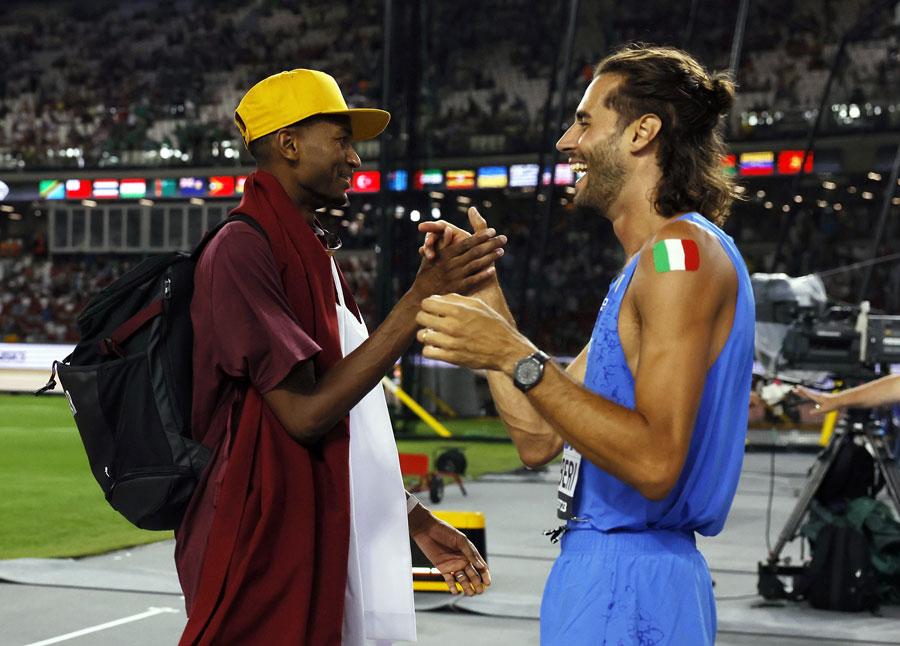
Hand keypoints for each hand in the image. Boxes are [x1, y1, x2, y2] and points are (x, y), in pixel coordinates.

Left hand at [409, 505, 490, 595]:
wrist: (426, 530)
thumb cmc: (445, 531)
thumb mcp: (460, 540)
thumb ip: (470, 552)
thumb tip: (481, 565)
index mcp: (469, 552)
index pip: (480, 565)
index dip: (485, 574)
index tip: (488, 582)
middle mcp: (462, 560)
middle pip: (472, 574)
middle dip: (477, 583)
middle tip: (480, 591)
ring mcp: (452, 565)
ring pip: (462, 579)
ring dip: (466, 587)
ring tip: (470, 594)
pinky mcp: (442, 568)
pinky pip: (449, 579)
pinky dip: (452, 586)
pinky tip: (455, 591)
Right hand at [411, 223, 505, 298]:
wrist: (422, 296)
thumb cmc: (427, 274)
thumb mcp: (430, 257)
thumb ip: (440, 243)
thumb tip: (449, 229)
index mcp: (445, 254)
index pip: (467, 243)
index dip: (480, 236)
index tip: (492, 231)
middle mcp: (451, 264)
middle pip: (475, 251)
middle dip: (491, 244)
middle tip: (503, 238)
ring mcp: (455, 276)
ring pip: (476, 264)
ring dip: (490, 257)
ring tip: (501, 251)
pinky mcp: (458, 288)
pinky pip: (473, 280)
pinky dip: (483, 274)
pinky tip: (492, 269)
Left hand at [415, 293, 534, 372]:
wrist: (506, 349)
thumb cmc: (493, 324)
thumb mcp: (478, 305)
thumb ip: (455, 299)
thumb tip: (436, 298)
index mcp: (459, 310)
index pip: (427, 303)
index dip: (428, 305)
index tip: (434, 309)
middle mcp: (453, 326)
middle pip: (421, 318)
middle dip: (425, 317)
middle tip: (433, 320)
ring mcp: (451, 343)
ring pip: (422, 335)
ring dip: (427, 334)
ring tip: (435, 334)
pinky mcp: (451, 358)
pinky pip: (427, 352)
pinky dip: (429, 349)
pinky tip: (437, 346)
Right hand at [792, 385, 837, 414]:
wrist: (841, 400)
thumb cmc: (833, 404)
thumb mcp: (824, 410)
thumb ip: (817, 411)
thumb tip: (810, 412)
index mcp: (816, 397)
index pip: (807, 393)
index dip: (801, 390)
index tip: (796, 387)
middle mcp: (817, 395)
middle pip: (807, 393)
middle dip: (800, 392)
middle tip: (794, 390)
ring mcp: (820, 396)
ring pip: (810, 394)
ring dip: (804, 393)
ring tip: (799, 392)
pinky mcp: (822, 397)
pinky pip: (813, 395)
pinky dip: (808, 395)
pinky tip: (809, 396)